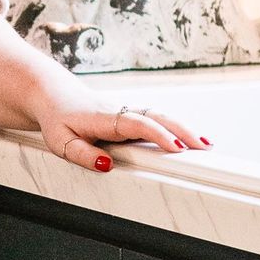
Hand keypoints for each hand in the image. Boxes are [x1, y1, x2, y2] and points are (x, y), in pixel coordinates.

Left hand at [35, 95, 208, 171]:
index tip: (177, 147)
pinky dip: (175, 127)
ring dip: (184, 128)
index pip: (136, 124)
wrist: (53, 94)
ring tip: (206, 144)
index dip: (158, 134)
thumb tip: (107, 165)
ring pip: (160, 117)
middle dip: (182, 131)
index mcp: (104, 118)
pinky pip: (156, 119)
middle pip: (157, 117)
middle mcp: (120, 111)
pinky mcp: (130, 114)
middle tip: (204, 146)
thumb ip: (82, 154)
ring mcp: (127, 111)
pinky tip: (190, 139)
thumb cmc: (58, 119)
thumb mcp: (61, 142)